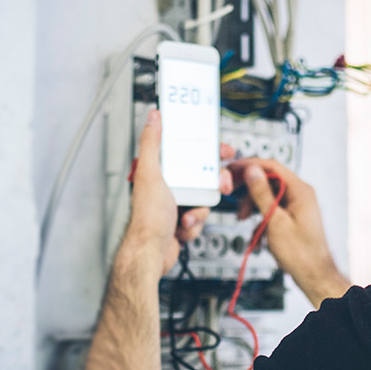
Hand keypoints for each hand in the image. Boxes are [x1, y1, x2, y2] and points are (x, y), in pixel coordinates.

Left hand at [124, 111, 233, 276]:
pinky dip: (194, 224)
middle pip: (203, 176)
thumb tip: (153, 116)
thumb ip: (152, 143)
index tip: (223, 150)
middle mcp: (168, 186)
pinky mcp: (182, 221)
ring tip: (187, 216)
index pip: (188, 152)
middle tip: (222, 185)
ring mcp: (177, 204)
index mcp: (160, 171)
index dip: (208, 149)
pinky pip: (200, 217)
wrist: (151, 253)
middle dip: (213, 183)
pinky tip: (181, 227)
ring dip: (200, 209)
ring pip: (205, 198)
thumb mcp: (150, 173)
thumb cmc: (148, 217)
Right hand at [226, 157, 349, 307]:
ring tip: (243, 218)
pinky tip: (257, 234)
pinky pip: (272, 208)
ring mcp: (297, 205)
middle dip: (249, 189)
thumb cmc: (300, 253)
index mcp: (300, 190)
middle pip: (268, 180)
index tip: (232, 170)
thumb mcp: (275, 221)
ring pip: (268, 195)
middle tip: (231, 193)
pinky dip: (261, 218)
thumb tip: (252, 171)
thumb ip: (262, 194)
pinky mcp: (293, 216)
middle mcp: (300, 194)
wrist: (313, 274)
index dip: (249, 165)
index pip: (271, 166)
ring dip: (252, 205)